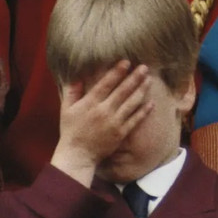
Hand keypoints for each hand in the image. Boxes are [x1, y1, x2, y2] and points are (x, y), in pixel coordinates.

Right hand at [50, 60, 152, 185]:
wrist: (78, 155)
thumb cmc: (70, 131)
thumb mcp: (66, 109)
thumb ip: (72, 92)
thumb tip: (76, 76)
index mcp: (90, 103)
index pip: (106, 84)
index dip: (117, 72)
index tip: (127, 62)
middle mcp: (104, 111)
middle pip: (122, 91)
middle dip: (134, 78)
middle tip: (144, 67)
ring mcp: (114, 122)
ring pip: (131, 103)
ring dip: (141, 90)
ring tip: (149, 79)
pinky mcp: (121, 133)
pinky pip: (135, 120)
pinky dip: (144, 111)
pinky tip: (151, 102)